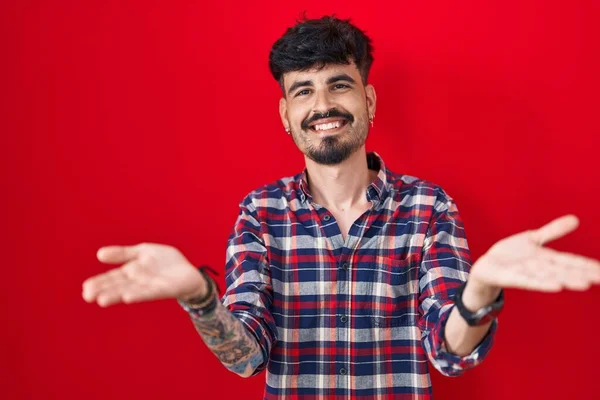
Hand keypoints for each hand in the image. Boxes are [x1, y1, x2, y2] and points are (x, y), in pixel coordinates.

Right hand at [82, 243, 206, 306]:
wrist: (188, 272)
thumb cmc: (164, 262)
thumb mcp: (142, 252)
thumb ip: (123, 253)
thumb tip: (99, 253)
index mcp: (131, 271)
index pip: (111, 277)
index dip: (99, 282)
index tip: (85, 288)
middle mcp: (137, 281)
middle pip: (118, 286)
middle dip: (103, 290)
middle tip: (88, 295)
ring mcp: (149, 287)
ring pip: (129, 291)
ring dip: (116, 295)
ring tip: (102, 300)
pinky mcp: (163, 290)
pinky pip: (149, 292)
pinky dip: (138, 294)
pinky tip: (128, 297)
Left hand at [470, 214, 599, 292]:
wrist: (487, 266)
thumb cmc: (511, 255)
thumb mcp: (532, 239)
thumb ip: (553, 231)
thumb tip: (576, 219)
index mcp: (546, 259)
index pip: (570, 262)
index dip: (587, 266)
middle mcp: (539, 268)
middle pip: (563, 271)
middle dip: (581, 275)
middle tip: (599, 279)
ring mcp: (526, 274)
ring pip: (548, 277)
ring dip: (565, 281)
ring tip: (583, 284)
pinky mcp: (510, 277)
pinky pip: (528, 281)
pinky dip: (541, 283)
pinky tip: (556, 287)